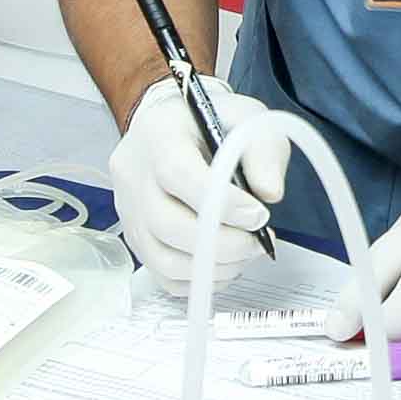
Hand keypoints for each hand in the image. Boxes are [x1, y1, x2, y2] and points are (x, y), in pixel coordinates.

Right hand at [109, 82, 293, 284]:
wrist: (172, 130)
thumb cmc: (210, 124)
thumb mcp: (246, 120)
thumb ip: (263, 151)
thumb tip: (270, 193)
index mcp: (159, 136)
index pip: (178, 174)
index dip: (220, 203)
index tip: (258, 215)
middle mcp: (135, 176)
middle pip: (166, 223)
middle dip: (223, 243)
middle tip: (257, 241)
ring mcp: (130, 213)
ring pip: (163, 258)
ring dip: (214, 266)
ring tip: (246, 252)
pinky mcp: (136, 240)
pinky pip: (163, 276)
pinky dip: (200, 279)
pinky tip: (225, 262)